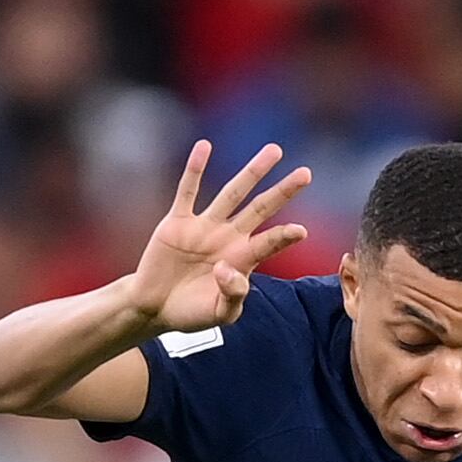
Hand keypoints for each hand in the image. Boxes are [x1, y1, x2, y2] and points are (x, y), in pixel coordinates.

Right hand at [128, 141, 311, 333]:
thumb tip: (229, 269)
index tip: (300, 231)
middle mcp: (228, 237)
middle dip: (282, 192)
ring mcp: (204, 227)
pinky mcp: (178, 222)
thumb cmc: (192, 313)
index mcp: (242, 260)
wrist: (154, 308)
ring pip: (233, 193)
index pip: (269, 243)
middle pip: (260, 209)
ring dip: (253, 172)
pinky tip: (204, 147)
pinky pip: (188, 191)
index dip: (283, 236)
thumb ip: (233, 295)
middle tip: (306, 173)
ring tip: (275, 151)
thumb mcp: (220, 314)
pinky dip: (194, 169)